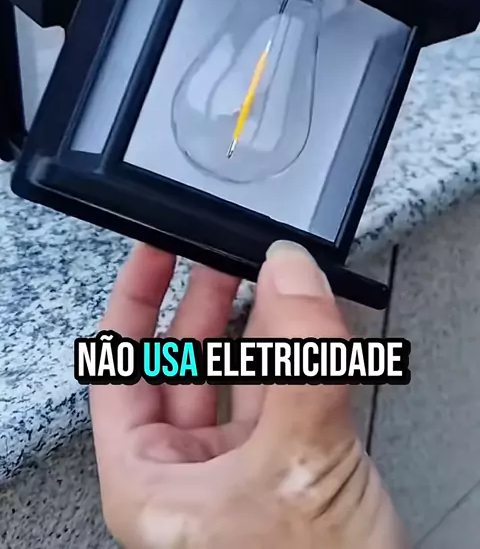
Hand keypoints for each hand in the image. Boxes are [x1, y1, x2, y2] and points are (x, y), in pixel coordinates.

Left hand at [90, 242, 406, 548]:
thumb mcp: (297, 465)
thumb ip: (298, 361)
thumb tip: (291, 274)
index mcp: (149, 484)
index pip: (118, 372)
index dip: (133, 304)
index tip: (154, 252)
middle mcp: (185, 475)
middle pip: (179, 364)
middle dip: (202, 304)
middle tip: (222, 254)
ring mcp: (236, 471)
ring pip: (233, 375)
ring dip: (256, 325)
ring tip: (273, 278)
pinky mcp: (283, 469)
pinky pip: (279, 393)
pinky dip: (294, 355)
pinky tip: (304, 323)